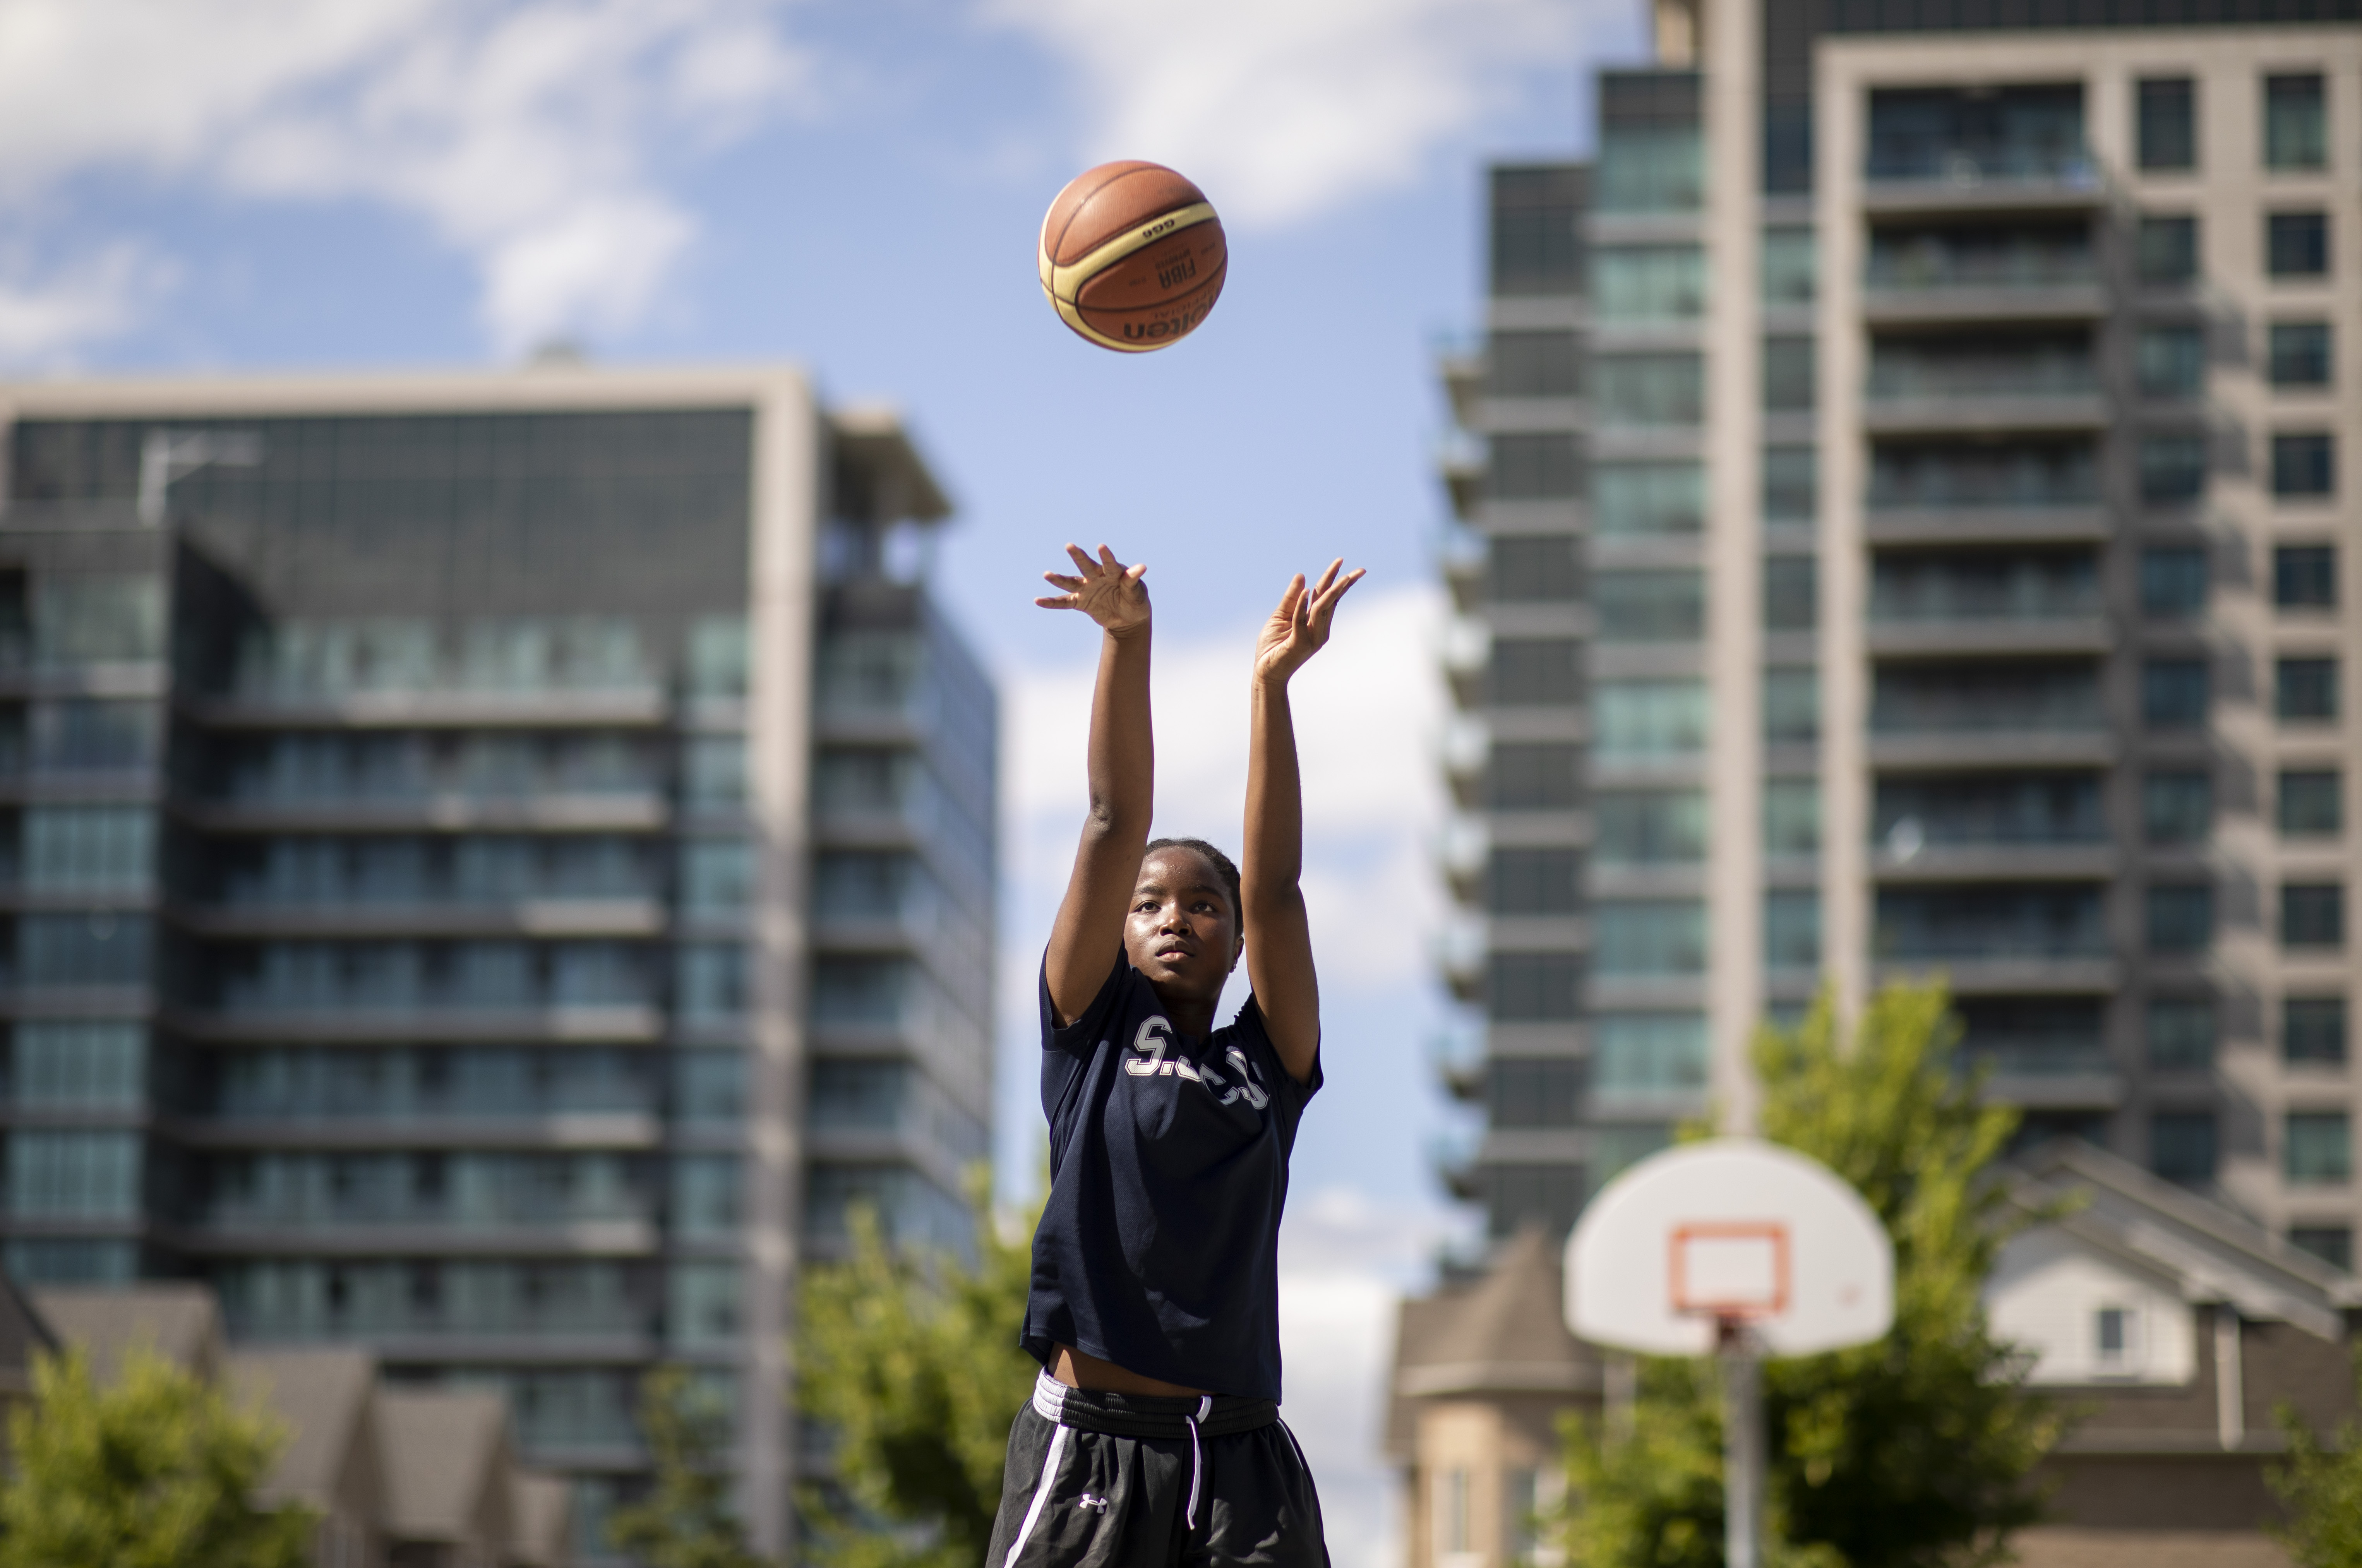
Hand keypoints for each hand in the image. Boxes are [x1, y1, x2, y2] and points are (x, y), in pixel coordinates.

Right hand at [1036, 544, 1149, 636]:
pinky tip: (1038, 601)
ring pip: (1071, 582)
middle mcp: (1097, 577)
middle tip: (1070, 546)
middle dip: (1078, 556)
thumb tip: (1142, 567)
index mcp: (1114, 573)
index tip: (1101, 547)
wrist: (1127, 618)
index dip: (1106, 556)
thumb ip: (1133, 581)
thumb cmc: (1135, 601)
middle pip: (1086, 566)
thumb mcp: (1137, 593)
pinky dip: (1051, 602)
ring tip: (1047, 574)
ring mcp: (1087, 588)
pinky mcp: (1080, 602)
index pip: (1110, 563)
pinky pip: (1064, 602)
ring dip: (1059, 578)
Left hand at [1253, 559, 1363, 684]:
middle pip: (1331, 601)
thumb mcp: (1281, 616)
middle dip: (1344, 584)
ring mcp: (1311, 638)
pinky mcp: (1299, 644)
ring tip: (1341, 575)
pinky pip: (1301, 620)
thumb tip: (1301, 575)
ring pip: (1322, 609)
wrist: (1265, 672)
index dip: (1336, 580)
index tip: (1342, 562)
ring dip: (1331, 591)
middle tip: (1360, 570)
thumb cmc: (1273, 646)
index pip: (1328, 597)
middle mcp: (1318, 630)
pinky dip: (1302, 605)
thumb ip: (1291, 598)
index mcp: (1315, 622)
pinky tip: (1307, 590)